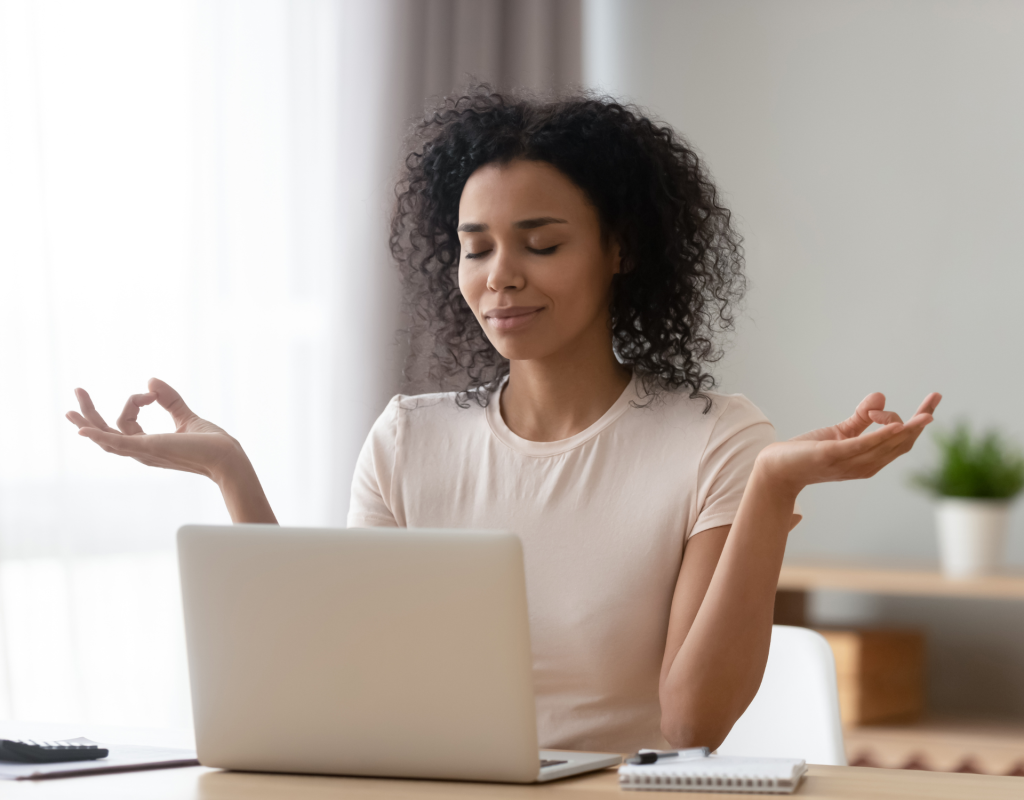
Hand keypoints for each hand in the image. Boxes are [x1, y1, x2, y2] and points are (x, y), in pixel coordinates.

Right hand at [66, 378, 240, 482]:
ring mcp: (143, 451)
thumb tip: (151, 381)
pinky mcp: (149, 448)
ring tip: (72, 405)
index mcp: (148, 445)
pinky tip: (82, 429)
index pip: (125, 421)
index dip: (134, 401)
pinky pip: (117, 443)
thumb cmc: (211, 442)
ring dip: (88, 420)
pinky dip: (99, 436)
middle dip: (89, 413)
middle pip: (105, 432)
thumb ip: (169, 399)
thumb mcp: (185, 415)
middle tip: (77, 391)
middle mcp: (141, 451)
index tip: (152, 392)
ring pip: (106, 437)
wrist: (226, 456)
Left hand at [757, 392, 941, 493]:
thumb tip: (882, 395)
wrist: (779, 468)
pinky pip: (863, 446)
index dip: (920, 421)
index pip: (904, 441)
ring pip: (888, 445)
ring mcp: (851, 462)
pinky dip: (881, 435)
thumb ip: (862, 417)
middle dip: (921, 421)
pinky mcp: (834, 456)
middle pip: (902, 443)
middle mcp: (865, 465)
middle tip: (935, 398)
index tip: (934, 399)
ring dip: (908, 428)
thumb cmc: (809, 452)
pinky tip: (895, 424)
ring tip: (925, 413)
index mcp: (870, 460)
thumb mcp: (841, 433)